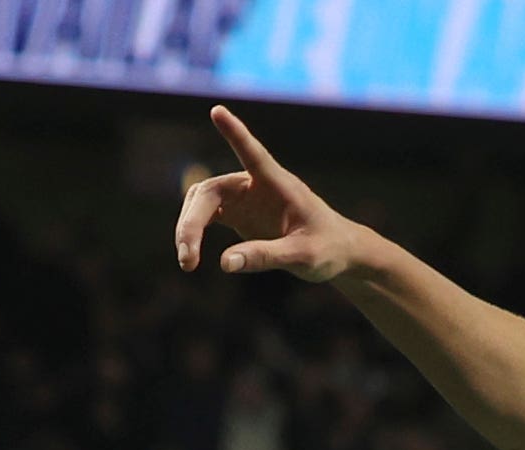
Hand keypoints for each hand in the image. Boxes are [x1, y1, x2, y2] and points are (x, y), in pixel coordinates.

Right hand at [175, 106, 368, 283]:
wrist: (338, 253)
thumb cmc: (328, 249)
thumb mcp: (302, 257)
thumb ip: (266, 257)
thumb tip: (225, 263)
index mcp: (279, 184)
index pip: (254, 154)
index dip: (236, 134)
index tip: (218, 110)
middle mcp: (256, 184)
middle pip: (211, 191)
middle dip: (193, 221)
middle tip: (186, 256)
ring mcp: (244, 198)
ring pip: (202, 202)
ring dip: (189, 228)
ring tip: (187, 263)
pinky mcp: (238, 213)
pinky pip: (206, 216)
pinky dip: (194, 233)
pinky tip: (190, 257)